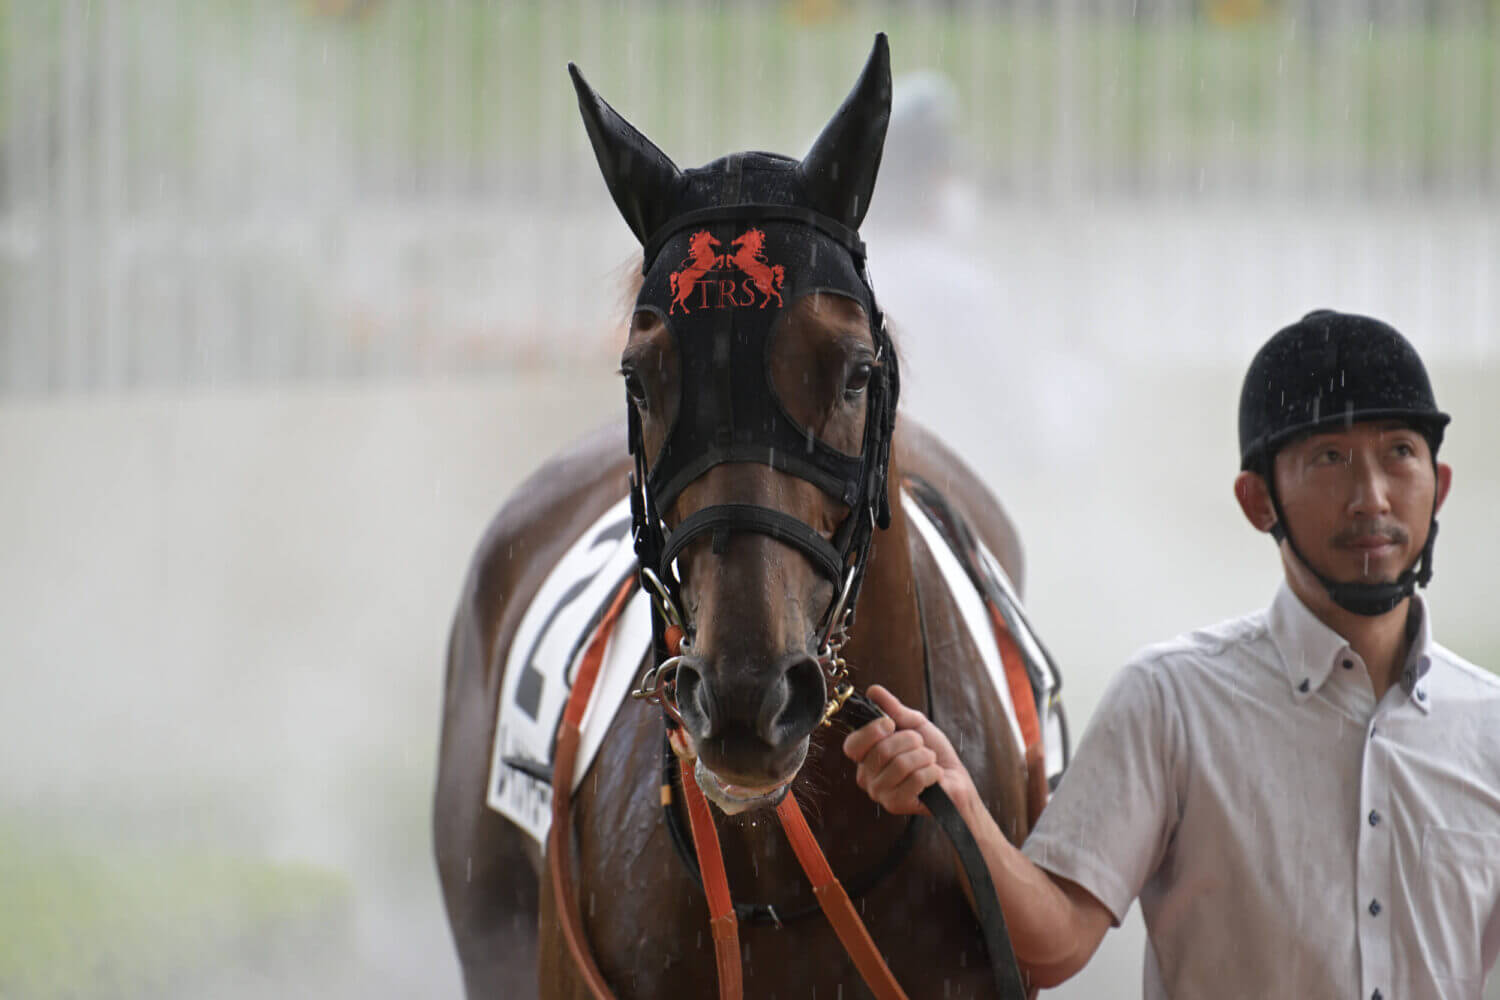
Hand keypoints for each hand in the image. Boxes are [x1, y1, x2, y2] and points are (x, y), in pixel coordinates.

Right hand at [842, 684, 976, 815]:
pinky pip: (915, 779)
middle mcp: (867, 777)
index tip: (891, 724)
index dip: (872, 731)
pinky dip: (932, 772)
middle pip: (881, 751)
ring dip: (924, 757)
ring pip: (900, 764)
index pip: (852, 745)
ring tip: (928, 761)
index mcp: (866, 758)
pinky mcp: (897, 805)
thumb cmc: (933, 753)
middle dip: (910, 741)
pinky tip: (934, 776)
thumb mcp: (914, 725)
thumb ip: (893, 709)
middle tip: (920, 746)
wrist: (955, 780)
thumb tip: (873, 691)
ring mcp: (880, 794)